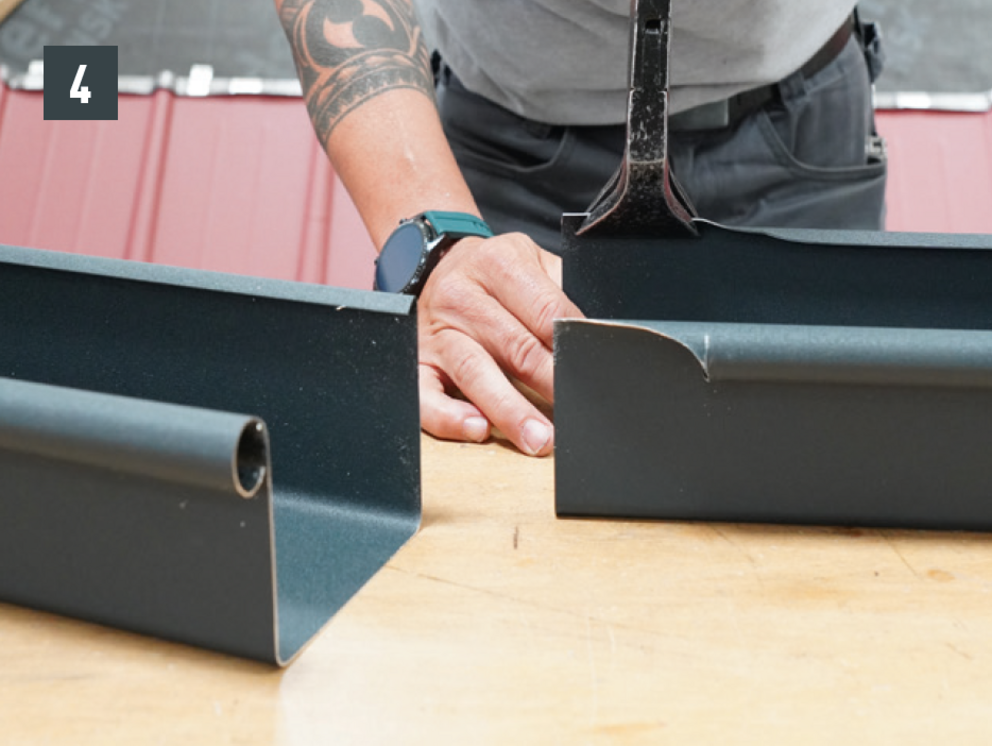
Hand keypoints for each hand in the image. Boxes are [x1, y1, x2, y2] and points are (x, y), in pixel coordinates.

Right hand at [417, 232, 583, 455]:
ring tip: (538, 438)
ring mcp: (437, 331)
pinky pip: (427, 394)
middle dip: (550, 385)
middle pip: (516, 347)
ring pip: (476, 373)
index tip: (594, 373)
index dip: (572, 346)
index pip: (546, 311)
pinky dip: (450, 416)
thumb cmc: (493, 274)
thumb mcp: (530, 260)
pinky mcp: (417, 361)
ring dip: (510, 410)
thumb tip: (595, 337)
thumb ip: (559, 293)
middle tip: (576, 414)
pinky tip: (478, 429)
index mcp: (498, 264)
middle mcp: (462, 295)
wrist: (436, 265)